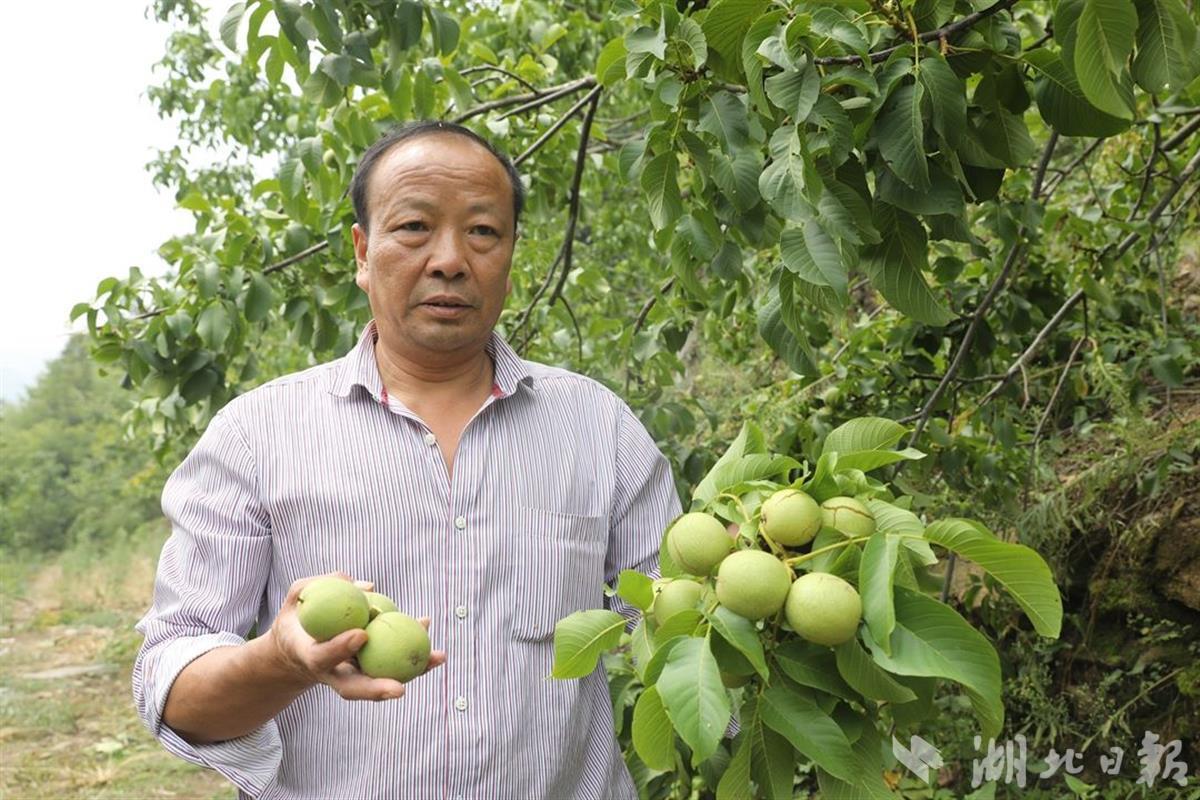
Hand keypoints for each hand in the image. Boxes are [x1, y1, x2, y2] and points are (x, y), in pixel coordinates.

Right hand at [266, 572, 446, 700]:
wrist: (294, 650)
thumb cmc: (298, 619)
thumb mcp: (296, 598)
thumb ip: (318, 586)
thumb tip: (365, 586)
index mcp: (310, 657)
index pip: (324, 656)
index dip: (341, 648)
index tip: (361, 634)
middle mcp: (332, 673)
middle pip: (354, 686)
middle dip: (376, 689)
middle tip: (400, 688)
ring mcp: (351, 675)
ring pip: (380, 680)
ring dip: (411, 673)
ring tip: (437, 658)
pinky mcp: (368, 671)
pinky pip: (393, 666)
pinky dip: (415, 658)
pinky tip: (435, 645)